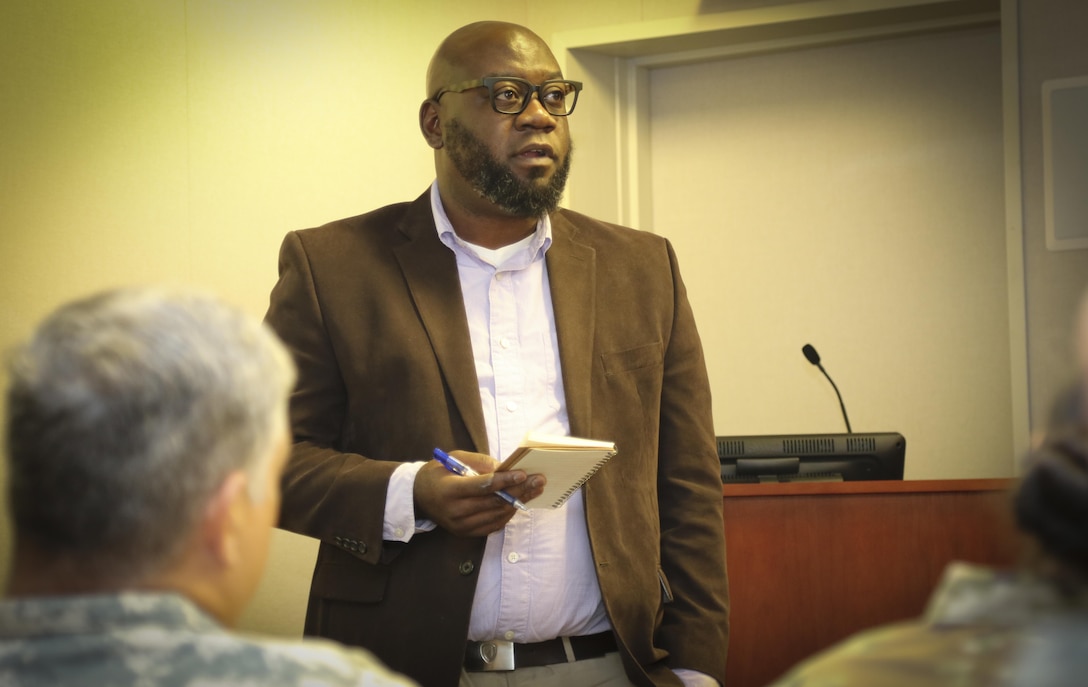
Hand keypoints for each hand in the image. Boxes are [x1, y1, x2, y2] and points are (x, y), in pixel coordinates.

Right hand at [414, 450, 545, 536]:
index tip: (523, 474)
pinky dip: (508, 513)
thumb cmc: (437, 474)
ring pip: (497, 514)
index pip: (482, 486)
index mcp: (449, 490)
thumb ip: (479, 462)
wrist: (418, 498)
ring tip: (535, 490)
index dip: (504, 481)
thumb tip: (505, 467)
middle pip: (494, 502)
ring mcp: (461, 525)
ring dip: (519, 502)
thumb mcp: (453, 459)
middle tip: (539, 480)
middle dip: (520, 491)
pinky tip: (520, 501)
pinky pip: (494, 524)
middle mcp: (455, 511)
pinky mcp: (466, 533)